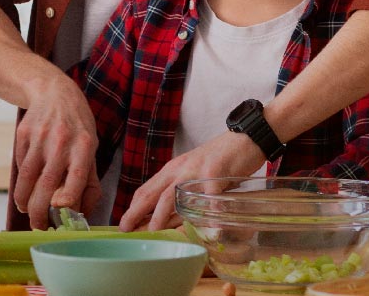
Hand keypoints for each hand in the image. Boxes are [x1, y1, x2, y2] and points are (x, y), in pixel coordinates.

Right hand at [12, 77, 99, 229]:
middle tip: (38, 225)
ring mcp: (39, 137)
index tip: (59, 212)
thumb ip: (89, 181)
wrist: (53, 92)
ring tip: (26, 211)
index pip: (76, 176)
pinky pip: (19, 164)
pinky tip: (25, 188)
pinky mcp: (22, 134)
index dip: (68, 197)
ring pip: (26, 177)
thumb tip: (81, 213)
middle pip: (46, 182)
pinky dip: (21, 181)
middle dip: (39, 210)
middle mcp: (61, 141)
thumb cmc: (77, 127)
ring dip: (24, 200)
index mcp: (84, 146)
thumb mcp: (91, 148)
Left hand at [118, 132, 265, 230]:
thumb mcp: (194, 174)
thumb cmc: (220, 160)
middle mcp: (179, 170)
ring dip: (161, 216)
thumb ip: (183, 193)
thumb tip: (171, 220)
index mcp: (172, 170)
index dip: (132, 208)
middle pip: (152, 193)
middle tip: (126, 229)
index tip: (123, 224)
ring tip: (154, 231)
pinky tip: (207, 227)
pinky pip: (209, 196)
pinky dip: (207, 213)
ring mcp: (196, 171)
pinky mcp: (215, 171)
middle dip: (136, 213)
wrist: (245, 138)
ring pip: (172, 195)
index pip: (146, 190)